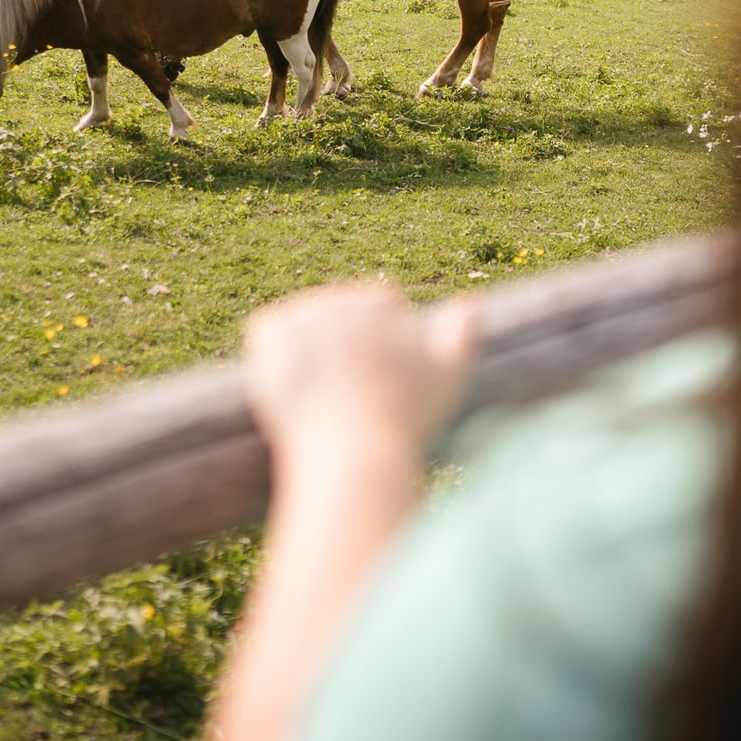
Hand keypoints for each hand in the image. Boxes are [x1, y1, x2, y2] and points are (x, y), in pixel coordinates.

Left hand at [242, 280, 478, 460]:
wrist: (354, 445)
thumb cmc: (405, 416)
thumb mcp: (448, 375)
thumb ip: (463, 334)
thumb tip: (475, 304)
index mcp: (378, 301)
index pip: (375, 309)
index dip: (378, 350)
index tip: (379, 385)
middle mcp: (339, 296)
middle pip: (335, 320)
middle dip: (340, 351)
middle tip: (347, 398)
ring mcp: (302, 311)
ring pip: (302, 330)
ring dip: (307, 355)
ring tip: (321, 400)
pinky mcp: (270, 330)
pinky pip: (265, 337)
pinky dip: (270, 360)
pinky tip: (290, 391)